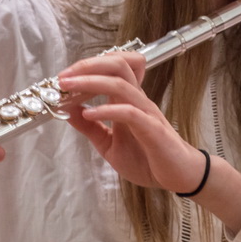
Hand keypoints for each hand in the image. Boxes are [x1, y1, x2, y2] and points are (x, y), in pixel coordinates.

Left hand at [57, 52, 207, 194]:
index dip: (86, 67)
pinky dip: (107, 110)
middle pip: (118, 64)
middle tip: (63, 77)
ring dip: (91, 83)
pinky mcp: (152, 129)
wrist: (178, 176)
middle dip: (87, 66)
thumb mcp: (109, 144)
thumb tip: (68, 112)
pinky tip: (88, 114)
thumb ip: (90, 128)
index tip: (63, 77)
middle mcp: (138, 99)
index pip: (111, 68)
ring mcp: (146, 112)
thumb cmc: (148, 159)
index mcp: (128, 100)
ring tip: (69, 88)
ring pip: (121, 84)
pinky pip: (129, 113)